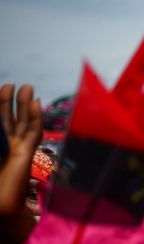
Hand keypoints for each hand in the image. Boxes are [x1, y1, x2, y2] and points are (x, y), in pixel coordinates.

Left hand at [0, 84, 42, 215]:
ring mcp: (18, 150)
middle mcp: (7, 147)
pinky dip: (35, 118)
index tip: (4, 88)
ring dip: (27, 106)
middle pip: (12, 119)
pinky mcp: (26, 155)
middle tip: (19, 85)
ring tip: (29, 89)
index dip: (1, 104)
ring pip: (24, 124)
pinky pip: (33, 133)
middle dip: (14, 102)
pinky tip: (36, 105)